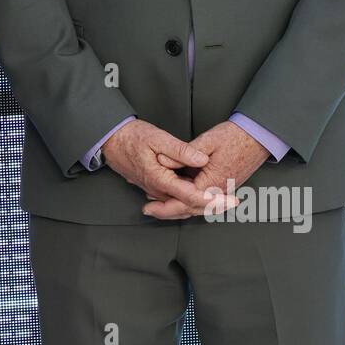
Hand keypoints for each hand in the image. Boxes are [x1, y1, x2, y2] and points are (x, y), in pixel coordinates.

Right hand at [101, 119, 237, 215]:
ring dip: (203, 206)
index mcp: (160, 180)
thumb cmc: (132, 137)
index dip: (214, 200)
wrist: (110, 141)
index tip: (231, 200)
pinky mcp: (154, 188)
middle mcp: (157, 190)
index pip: (192, 197)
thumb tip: (201, 159)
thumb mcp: (157, 137)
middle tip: (234, 203)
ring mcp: (154, 191)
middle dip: (213, 207)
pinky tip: (203, 198)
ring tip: (224, 203)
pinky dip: (191, 202)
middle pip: (189, 207)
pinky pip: (174, 201)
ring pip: (181, 206)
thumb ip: (180, 150)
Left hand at [143, 120, 269, 219]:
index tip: (149, 204)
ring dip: (178, 208)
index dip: (165, 204)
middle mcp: (220, 191)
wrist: (259, 136)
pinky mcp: (226, 187)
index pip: (185, 200)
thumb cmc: (235, 136)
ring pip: (198, 208)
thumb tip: (164, 161)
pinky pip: (206, 201)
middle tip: (149, 210)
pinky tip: (180, 198)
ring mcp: (224, 191)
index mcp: (213, 182)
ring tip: (160, 206)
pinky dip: (191, 203)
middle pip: (190, 209)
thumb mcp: (207, 140)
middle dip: (168, 211)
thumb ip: (184, 154)